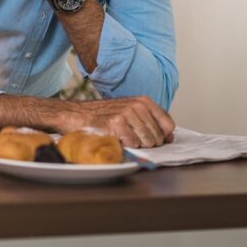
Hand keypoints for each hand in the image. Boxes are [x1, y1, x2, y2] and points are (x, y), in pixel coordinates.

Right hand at [58, 96, 174, 147]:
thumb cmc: (104, 116)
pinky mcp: (117, 123)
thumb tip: (169, 137)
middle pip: (158, 137)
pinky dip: (125, 145)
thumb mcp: (131, 113)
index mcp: (144, 101)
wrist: (77, 115)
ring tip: (122, 136)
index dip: (162, 136)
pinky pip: (133, 144)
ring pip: (147, 141)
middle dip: (146, 142)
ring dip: (135, 144)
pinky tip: (115, 137)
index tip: (150, 137)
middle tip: (130, 137)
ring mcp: (128, 113)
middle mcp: (138, 105)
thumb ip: (151, 123)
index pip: (168, 125)